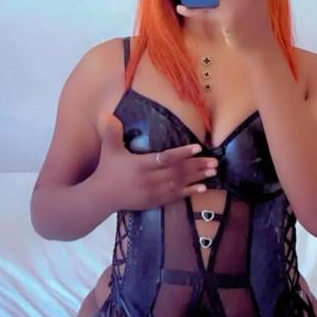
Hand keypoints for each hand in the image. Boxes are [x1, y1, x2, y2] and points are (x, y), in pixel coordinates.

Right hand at [94, 113, 219, 211]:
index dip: (182, 153)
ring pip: (180, 184)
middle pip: (178, 172)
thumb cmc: (107, 170)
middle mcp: (149, 180)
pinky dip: (190, 192)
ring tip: (213, 172)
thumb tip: (109, 115)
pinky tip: (203, 188)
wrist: (101, 197)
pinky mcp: (155, 202)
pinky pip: (175, 197)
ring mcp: (153, 193)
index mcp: (140, 165)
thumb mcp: (109, 150)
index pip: (166, 158)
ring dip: (198, 178)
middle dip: (197, 166)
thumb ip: (111, 132)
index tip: (198, 147)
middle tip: (214, 162)